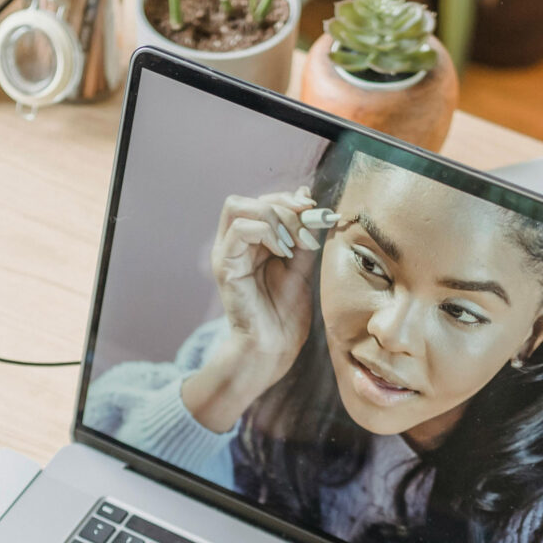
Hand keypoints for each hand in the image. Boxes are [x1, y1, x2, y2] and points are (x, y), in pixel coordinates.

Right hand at [182, 187, 325, 432]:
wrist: (275, 347)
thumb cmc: (286, 313)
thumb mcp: (301, 264)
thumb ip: (303, 232)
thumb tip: (306, 195)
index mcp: (252, 242)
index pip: (264, 201)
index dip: (291, 200)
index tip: (317, 213)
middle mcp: (235, 245)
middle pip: (251, 200)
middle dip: (284, 206)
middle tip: (308, 228)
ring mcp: (226, 253)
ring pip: (239, 207)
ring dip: (275, 217)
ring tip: (295, 242)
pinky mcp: (224, 266)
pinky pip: (239, 230)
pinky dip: (266, 232)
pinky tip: (283, 252)